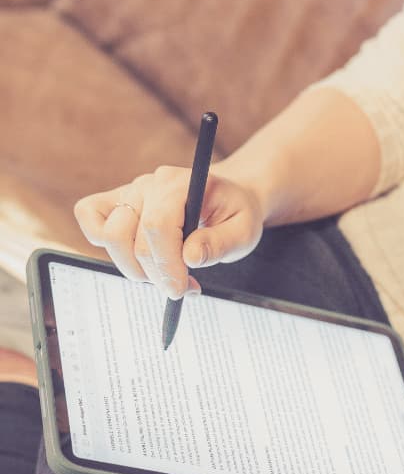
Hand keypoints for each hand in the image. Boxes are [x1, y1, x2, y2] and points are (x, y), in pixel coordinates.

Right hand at [74, 168, 264, 298]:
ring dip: (133, 266)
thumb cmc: (234, 214)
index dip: (164, 265)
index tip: (180, 289)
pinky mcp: (117, 201)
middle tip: (178, 287)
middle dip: (151, 273)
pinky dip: (103, 242)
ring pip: (109, 235)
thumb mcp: (244, 232)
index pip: (157, 226)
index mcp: (181, 184)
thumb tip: (190, 257)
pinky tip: (136, 255)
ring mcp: (131, 190)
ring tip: (165, 274)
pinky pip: (89, 216)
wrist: (228, 198)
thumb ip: (220, 244)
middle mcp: (151, 183)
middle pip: (128, 236)